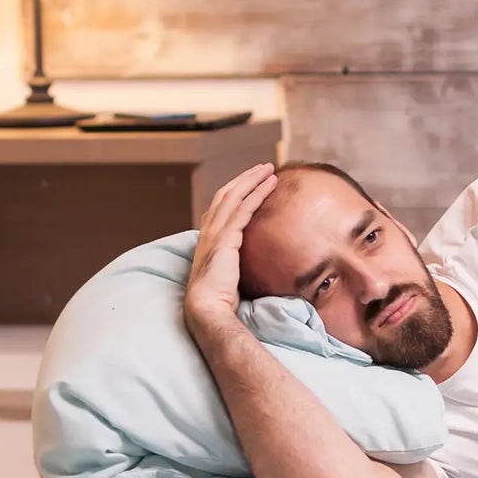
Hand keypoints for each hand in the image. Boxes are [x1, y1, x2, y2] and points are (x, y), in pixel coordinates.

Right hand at [183, 162, 277, 336]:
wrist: (207, 309)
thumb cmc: (219, 298)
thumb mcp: (228, 273)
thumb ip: (236, 260)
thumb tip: (255, 260)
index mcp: (207, 237)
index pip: (220, 205)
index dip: (236, 190)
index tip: (251, 181)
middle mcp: (208, 231)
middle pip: (226, 194)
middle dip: (245, 178)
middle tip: (263, 168)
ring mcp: (215, 233)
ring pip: (234, 196)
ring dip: (253, 180)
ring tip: (270, 169)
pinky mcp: (225, 239)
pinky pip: (244, 209)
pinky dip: (257, 194)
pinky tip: (270, 185)